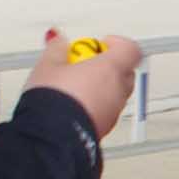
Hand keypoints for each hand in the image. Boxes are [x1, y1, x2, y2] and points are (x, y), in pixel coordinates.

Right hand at [23, 27, 139, 136]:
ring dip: (103, 87)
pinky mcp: (105, 128)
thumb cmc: (54, 101)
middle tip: (86, 63)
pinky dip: (97, 105)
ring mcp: (113, 112)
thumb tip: (58, 41)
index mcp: (110, 69)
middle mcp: (118, 90)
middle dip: (109, 65)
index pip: (130, 49)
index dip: (117, 44)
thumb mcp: (48, 65)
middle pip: (125, 71)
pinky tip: (75, 105)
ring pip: (117, 93)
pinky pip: (107, 111)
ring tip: (76, 85)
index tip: (100, 44)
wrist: (50, 137)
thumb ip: (57, 48)